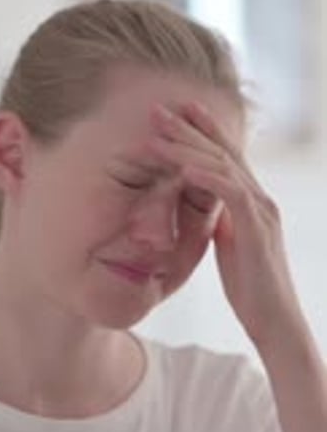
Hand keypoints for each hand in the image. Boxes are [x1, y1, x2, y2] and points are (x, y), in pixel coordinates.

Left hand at [149, 101, 305, 349]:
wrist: (275, 321)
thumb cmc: (251, 289)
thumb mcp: (231, 246)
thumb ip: (222, 221)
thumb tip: (203, 204)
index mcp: (253, 202)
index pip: (227, 157)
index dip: (203, 131)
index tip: (177, 112)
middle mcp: (260, 199)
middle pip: (222, 153)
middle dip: (189, 129)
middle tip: (158, 110)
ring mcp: (261, 212)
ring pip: (223, 167)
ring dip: (188, 148)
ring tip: (158, 135)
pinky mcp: (256, 230)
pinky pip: (230, 194)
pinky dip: (206, 177)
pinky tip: (183, 167)